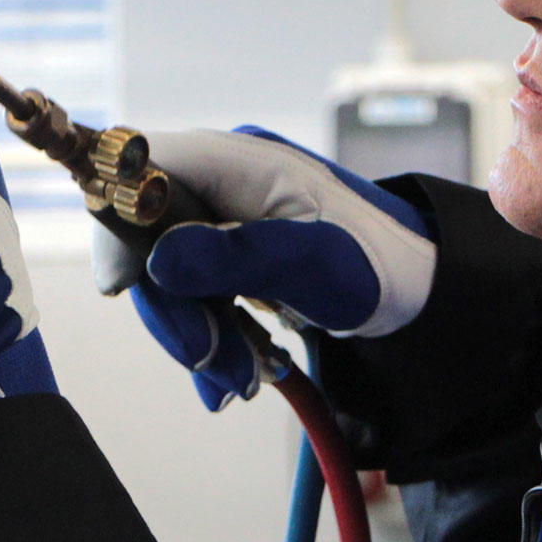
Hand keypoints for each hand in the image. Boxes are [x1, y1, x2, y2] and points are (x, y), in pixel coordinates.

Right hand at [92, 128, 435, 410]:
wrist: (421, 291)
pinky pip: (196, 294)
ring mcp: (225, 219)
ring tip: (241, 380)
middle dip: (172, 306)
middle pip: (149, 235)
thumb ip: (236, 256)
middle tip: (209, 360)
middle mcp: (222, 182)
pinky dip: (210, 338)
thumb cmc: (381, 264)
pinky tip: (237, 375)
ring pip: (170, 275)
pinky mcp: (233, 256)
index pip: (141, 169)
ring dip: (195, 334)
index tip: (124, 286)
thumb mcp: (313, 262)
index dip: (120, 221)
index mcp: (237, 162)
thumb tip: (158, 261)